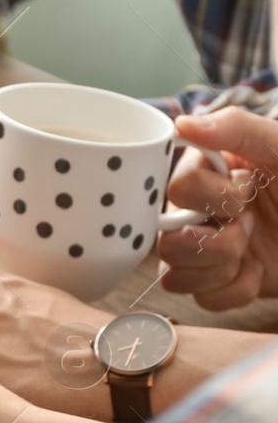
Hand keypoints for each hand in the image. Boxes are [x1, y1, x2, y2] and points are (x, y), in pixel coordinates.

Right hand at [160, 109, 277, 308]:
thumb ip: (237, 128)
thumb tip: (183, 123)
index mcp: (208, 174)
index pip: (178, 189)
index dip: (215, 197)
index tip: (250, 189)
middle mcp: (198, 212)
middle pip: (165, 241)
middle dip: (218, 242)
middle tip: (251, 227)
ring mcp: (207, 249)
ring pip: (173, 275)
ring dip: (220, 269)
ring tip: (250, 254)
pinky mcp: (220, 281)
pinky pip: (201, 299)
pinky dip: (235, 291)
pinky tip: (257, 272)